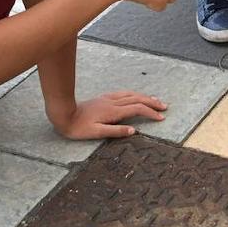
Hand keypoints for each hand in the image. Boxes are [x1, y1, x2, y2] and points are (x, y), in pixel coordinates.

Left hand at [54, 92, 168, 139]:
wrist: (63, 114)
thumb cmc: (78, 127)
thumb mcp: (96, 133)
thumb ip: (115, 131)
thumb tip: (134, 130)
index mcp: (113, 111)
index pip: (137, 109)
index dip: (150, 112)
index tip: (161, 118)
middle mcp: (113, 102)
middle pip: (137, 99)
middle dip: (152, 102)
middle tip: (164, 107)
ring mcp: (108, 99)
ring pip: (131, 95)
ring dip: (145, 97)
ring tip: (155, 100)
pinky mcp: (104, 98)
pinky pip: (124, 94)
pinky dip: (134, 95)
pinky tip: (135, 96)